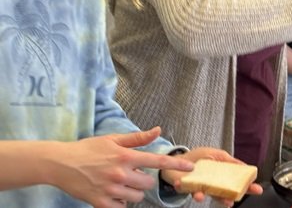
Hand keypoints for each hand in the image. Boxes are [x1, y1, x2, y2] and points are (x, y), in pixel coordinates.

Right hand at [48, 127, 193, 207]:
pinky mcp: (100, 202)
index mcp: (126, 156)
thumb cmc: (88, 149)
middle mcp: (121, 173)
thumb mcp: (113, 139)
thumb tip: (158, 130)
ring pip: (136, 197)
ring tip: (121, 183)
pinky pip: (121, 207)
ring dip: (133, 192)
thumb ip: (138, 138)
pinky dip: (121, 202)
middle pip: (148, 183)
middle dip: (145, 180)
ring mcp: (110, 189)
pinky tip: (114, 193)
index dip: (176, 165)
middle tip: (132, 174)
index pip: (157, 161)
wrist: (61, 163)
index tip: (191, 168)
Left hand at [161, 147, 262, 205]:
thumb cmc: (198, 158)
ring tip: (201, 196)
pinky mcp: (185, 187)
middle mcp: (212, 185)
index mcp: (221, 176)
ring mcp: (199, 187)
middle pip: (223, 193)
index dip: (247, 186)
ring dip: (202, 196)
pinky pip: (185, 189)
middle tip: (231, 201)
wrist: (176, 161)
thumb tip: (244, 166)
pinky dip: (182, 187)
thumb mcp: (216, 154)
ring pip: (204, 194)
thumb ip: (229, 161)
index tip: (258, 189)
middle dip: (227, 198)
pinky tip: (180, 184)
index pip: (237, 183)